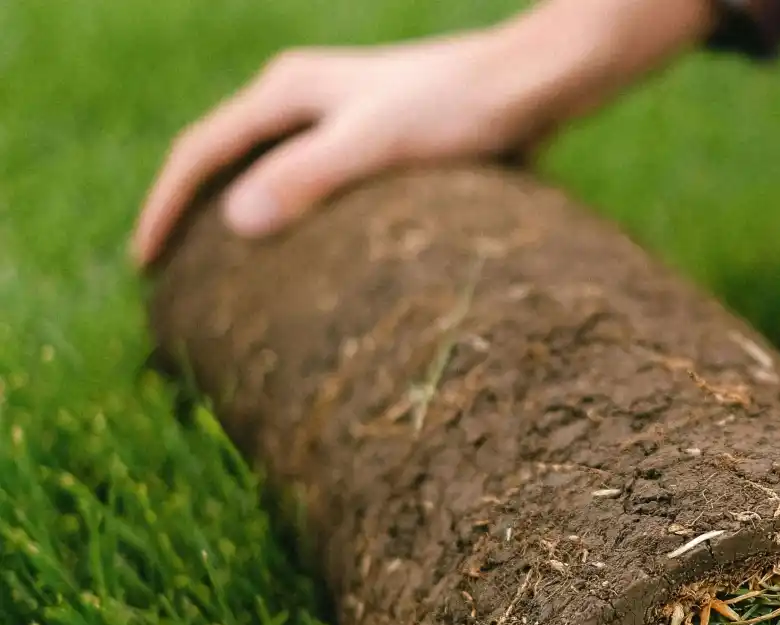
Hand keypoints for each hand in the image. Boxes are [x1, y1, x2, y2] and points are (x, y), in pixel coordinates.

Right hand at [131, 0, 714, 266]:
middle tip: (171, 280)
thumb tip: (237, 222)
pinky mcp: (375, 145)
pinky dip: (292, 225)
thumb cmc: (459, 109)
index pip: (200, 151)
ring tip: (226, 281)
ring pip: (268, 175)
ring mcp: (340, 120)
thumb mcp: (377, 142)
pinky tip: (306, 265)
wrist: (531, 87)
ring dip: (242, 222)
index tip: (145, 266)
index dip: (166, 208)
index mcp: (288, 92)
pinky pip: (312, 189)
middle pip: (226, 160)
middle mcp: (304, 100)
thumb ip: (309, 177)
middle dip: (193, 215)